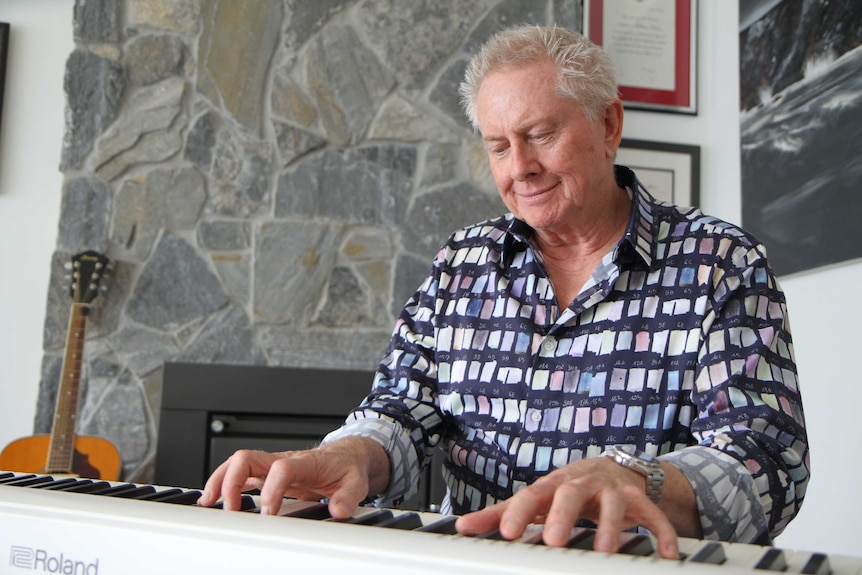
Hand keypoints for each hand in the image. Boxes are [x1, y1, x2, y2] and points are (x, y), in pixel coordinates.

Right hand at [197, 437, 389, 517]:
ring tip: (210, 502)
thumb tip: (339, 510)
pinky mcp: (267, 472)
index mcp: (305, 462)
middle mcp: (284, 460)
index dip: (271, 489)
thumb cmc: (347, 467)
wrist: (347, 455)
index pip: (282, 468)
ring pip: (238, 463)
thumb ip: (349, 496)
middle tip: (231, 509)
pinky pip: (240, 473)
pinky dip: (223, 484)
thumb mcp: (356, 482)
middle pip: (248, 459)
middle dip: (233, 481)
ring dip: (221, 480)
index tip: (267, 512)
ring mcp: (272, 465)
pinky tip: (213, 499)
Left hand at [454, 456, 680, 558]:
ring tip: (605, 551)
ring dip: (610, 526)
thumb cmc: (565, 490)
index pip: (533, 495)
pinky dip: (661, 532)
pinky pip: (653, 514)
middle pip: (571, 492)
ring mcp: (611, 490)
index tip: (509, 533)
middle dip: (563, 515)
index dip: (520, 512)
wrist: (611, 470)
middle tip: (554, 540)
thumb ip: (501, 514)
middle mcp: (581, 483)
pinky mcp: (638, 499)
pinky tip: (664, 554)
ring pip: (612, 502)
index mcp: (552, 485)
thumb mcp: (535, 500)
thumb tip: (462, 526)